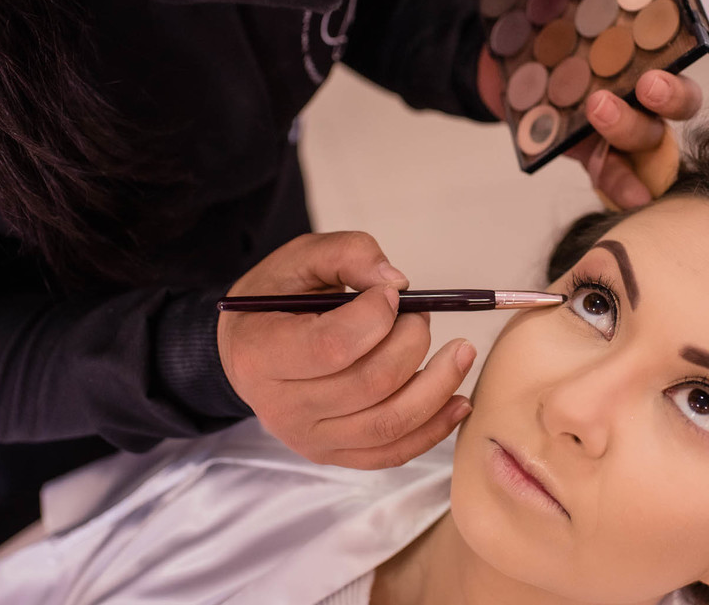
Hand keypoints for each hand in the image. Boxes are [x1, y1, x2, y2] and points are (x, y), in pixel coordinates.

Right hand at [218, 232, 475, 469]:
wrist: (248, 348)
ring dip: (438, 386)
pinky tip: (459, 400)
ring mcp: (309, 439)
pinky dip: (434, 429)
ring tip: (460, 352)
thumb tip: (398, 283)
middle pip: (371, 385)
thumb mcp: (302, 257)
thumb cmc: (277, 298)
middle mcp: (282, 407)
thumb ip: (349, 254)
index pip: (333, 347)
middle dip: (412, 343)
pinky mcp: (334, 454)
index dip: (376, 317)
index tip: (390, 294)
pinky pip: (393, 452)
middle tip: (420, 317)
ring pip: (390, 423)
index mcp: (263, 354)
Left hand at [477, 0, 702, 207]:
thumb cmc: (553, 17)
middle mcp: (642, 97)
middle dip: (658, 106)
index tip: (650, 72)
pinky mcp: (584, 151)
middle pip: (670, 115)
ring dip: (626, 138)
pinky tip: (614, 197)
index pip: (680, 73)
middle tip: (630, 89)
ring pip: (643, 148)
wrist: (503, 54)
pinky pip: (612, 177)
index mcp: (649, 56)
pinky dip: (618, 187)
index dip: (675, 80)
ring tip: (592, 112)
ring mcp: (615, 130)